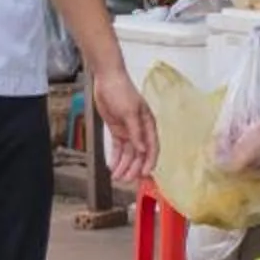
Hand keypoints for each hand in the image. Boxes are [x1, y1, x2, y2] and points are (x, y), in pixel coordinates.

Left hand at [94, 67, 157, 182]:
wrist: (107, 80)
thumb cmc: (122, 91)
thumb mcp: (130, 112)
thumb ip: (136, 132)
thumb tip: (142, 149)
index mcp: (148, 124)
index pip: (152, 147)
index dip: (149, 161)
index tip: (145, 174)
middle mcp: (140, 130)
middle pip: (139, 154)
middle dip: (133, 167)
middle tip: (126, 179)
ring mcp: (129, 131)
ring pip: (128, 153)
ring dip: (123, 165)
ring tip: (117, 177)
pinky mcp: (117, 130)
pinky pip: (118, 148)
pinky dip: (116, 158)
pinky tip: (112, 166)